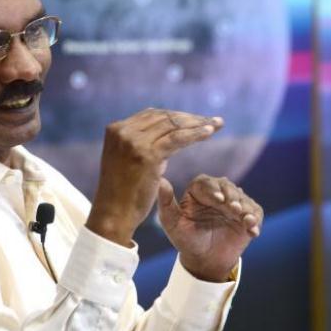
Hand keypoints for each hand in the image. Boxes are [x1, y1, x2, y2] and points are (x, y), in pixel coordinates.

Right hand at [85, 109, 222, 246]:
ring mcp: (134, 141)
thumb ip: (141, 143)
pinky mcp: (148, 154)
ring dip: (198, 123)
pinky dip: (195, 134)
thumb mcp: (127, 160)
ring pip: (173, 125)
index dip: (177, 116)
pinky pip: (177, 139)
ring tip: (217, 125)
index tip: (196, 119)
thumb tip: (166, 133)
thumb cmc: (122, 193)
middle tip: (212, 121)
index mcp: (116, 129)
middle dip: (190, 118)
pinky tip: (210, 132)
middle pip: (164, 117)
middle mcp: (123, 131)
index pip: (152, 115)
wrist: (113, 215)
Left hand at [157, 175, 262, 281]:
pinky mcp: (247, 215)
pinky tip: (252, 230)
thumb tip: (161, 181)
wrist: (204, 260)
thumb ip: (166, 203)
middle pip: (228, 187)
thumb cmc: (185, 239)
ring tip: (245, 220)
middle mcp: (218, 192)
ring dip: (246, 208)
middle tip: (233, 209)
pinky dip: (255, 220)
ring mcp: (234, 203)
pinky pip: (255, 213)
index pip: (206, 183)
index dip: (213, 190)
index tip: (218, 199)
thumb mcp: (172, 223)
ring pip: (243, 199)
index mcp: (198, 190)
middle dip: (232, 197)